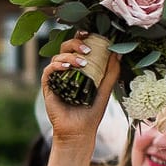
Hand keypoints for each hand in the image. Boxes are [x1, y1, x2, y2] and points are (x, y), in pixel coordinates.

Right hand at [40, 34, 119, 149]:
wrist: (79, 131)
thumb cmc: (92, 112)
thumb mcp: (105, 90)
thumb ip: (110, 72)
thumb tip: (118, 53)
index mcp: (78, 68)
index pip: (77, 47)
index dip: (81, 37)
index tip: (90, 33)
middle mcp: (66, 70)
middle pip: (65, 47)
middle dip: (75, 44)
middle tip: (87, 50)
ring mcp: (56, 78)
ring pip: (57, 57)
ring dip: (69, 57)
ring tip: (82, 63)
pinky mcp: (48, 86)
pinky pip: (49, 70)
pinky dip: (57, 66)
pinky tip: (66, 68)